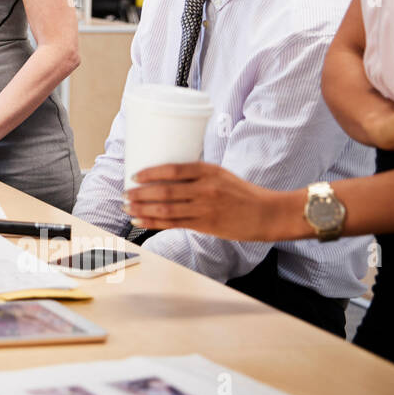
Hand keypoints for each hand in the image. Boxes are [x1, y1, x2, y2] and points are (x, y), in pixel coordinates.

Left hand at [124, 162, 302, 241]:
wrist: (269, 213)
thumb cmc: (243, 193)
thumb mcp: (221, 175)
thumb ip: (197, 175)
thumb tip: (165, 177)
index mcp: (208, 171)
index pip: (173, 169)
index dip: (150, 173)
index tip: (134, 175)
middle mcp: (205, 188)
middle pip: (164, 190)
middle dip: (139, 193)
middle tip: (124, 193)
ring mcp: (205, 208)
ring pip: (165, 208)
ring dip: (141, 208)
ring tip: (126, 208)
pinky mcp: (205, 225)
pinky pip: (173, 223)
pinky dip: (153, 222)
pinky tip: (140, 221)